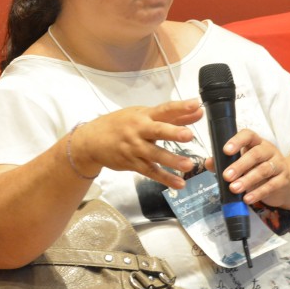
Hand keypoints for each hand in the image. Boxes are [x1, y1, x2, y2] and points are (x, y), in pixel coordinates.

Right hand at [73, 99, 202, 187]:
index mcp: (144, 115)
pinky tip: (178, 183)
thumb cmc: (121, 124)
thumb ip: (173, 116)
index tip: (196, 105)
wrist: (92, 140)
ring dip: (171, 160)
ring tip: (188, 165)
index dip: (180, 107)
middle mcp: (139, 130)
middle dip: (173, 133)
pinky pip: (150, 171)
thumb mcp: (143, 115)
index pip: (164, 109)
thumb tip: (198, 111)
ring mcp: (135, 148)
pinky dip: (164, 178)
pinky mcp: (132, 163)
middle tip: (188, 135)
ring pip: (154, 154)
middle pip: (157, 131)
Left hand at [206, 129, 289, 206]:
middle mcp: (268, 150)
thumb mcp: (241, 164)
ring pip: (263, 170)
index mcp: (256, 142)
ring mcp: (278, 164)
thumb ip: (223, 162)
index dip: (237, 141)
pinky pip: (271, 185)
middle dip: (239, 165)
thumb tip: (208, 162)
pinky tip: (247, 199)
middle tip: (226, 176)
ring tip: (234, 188)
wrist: (284, 185)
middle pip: (255, 154)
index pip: (248, 135)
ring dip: (247, 180)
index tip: (225, 151)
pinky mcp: (284, 180)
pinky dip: (258, 193)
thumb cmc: (256, 169)